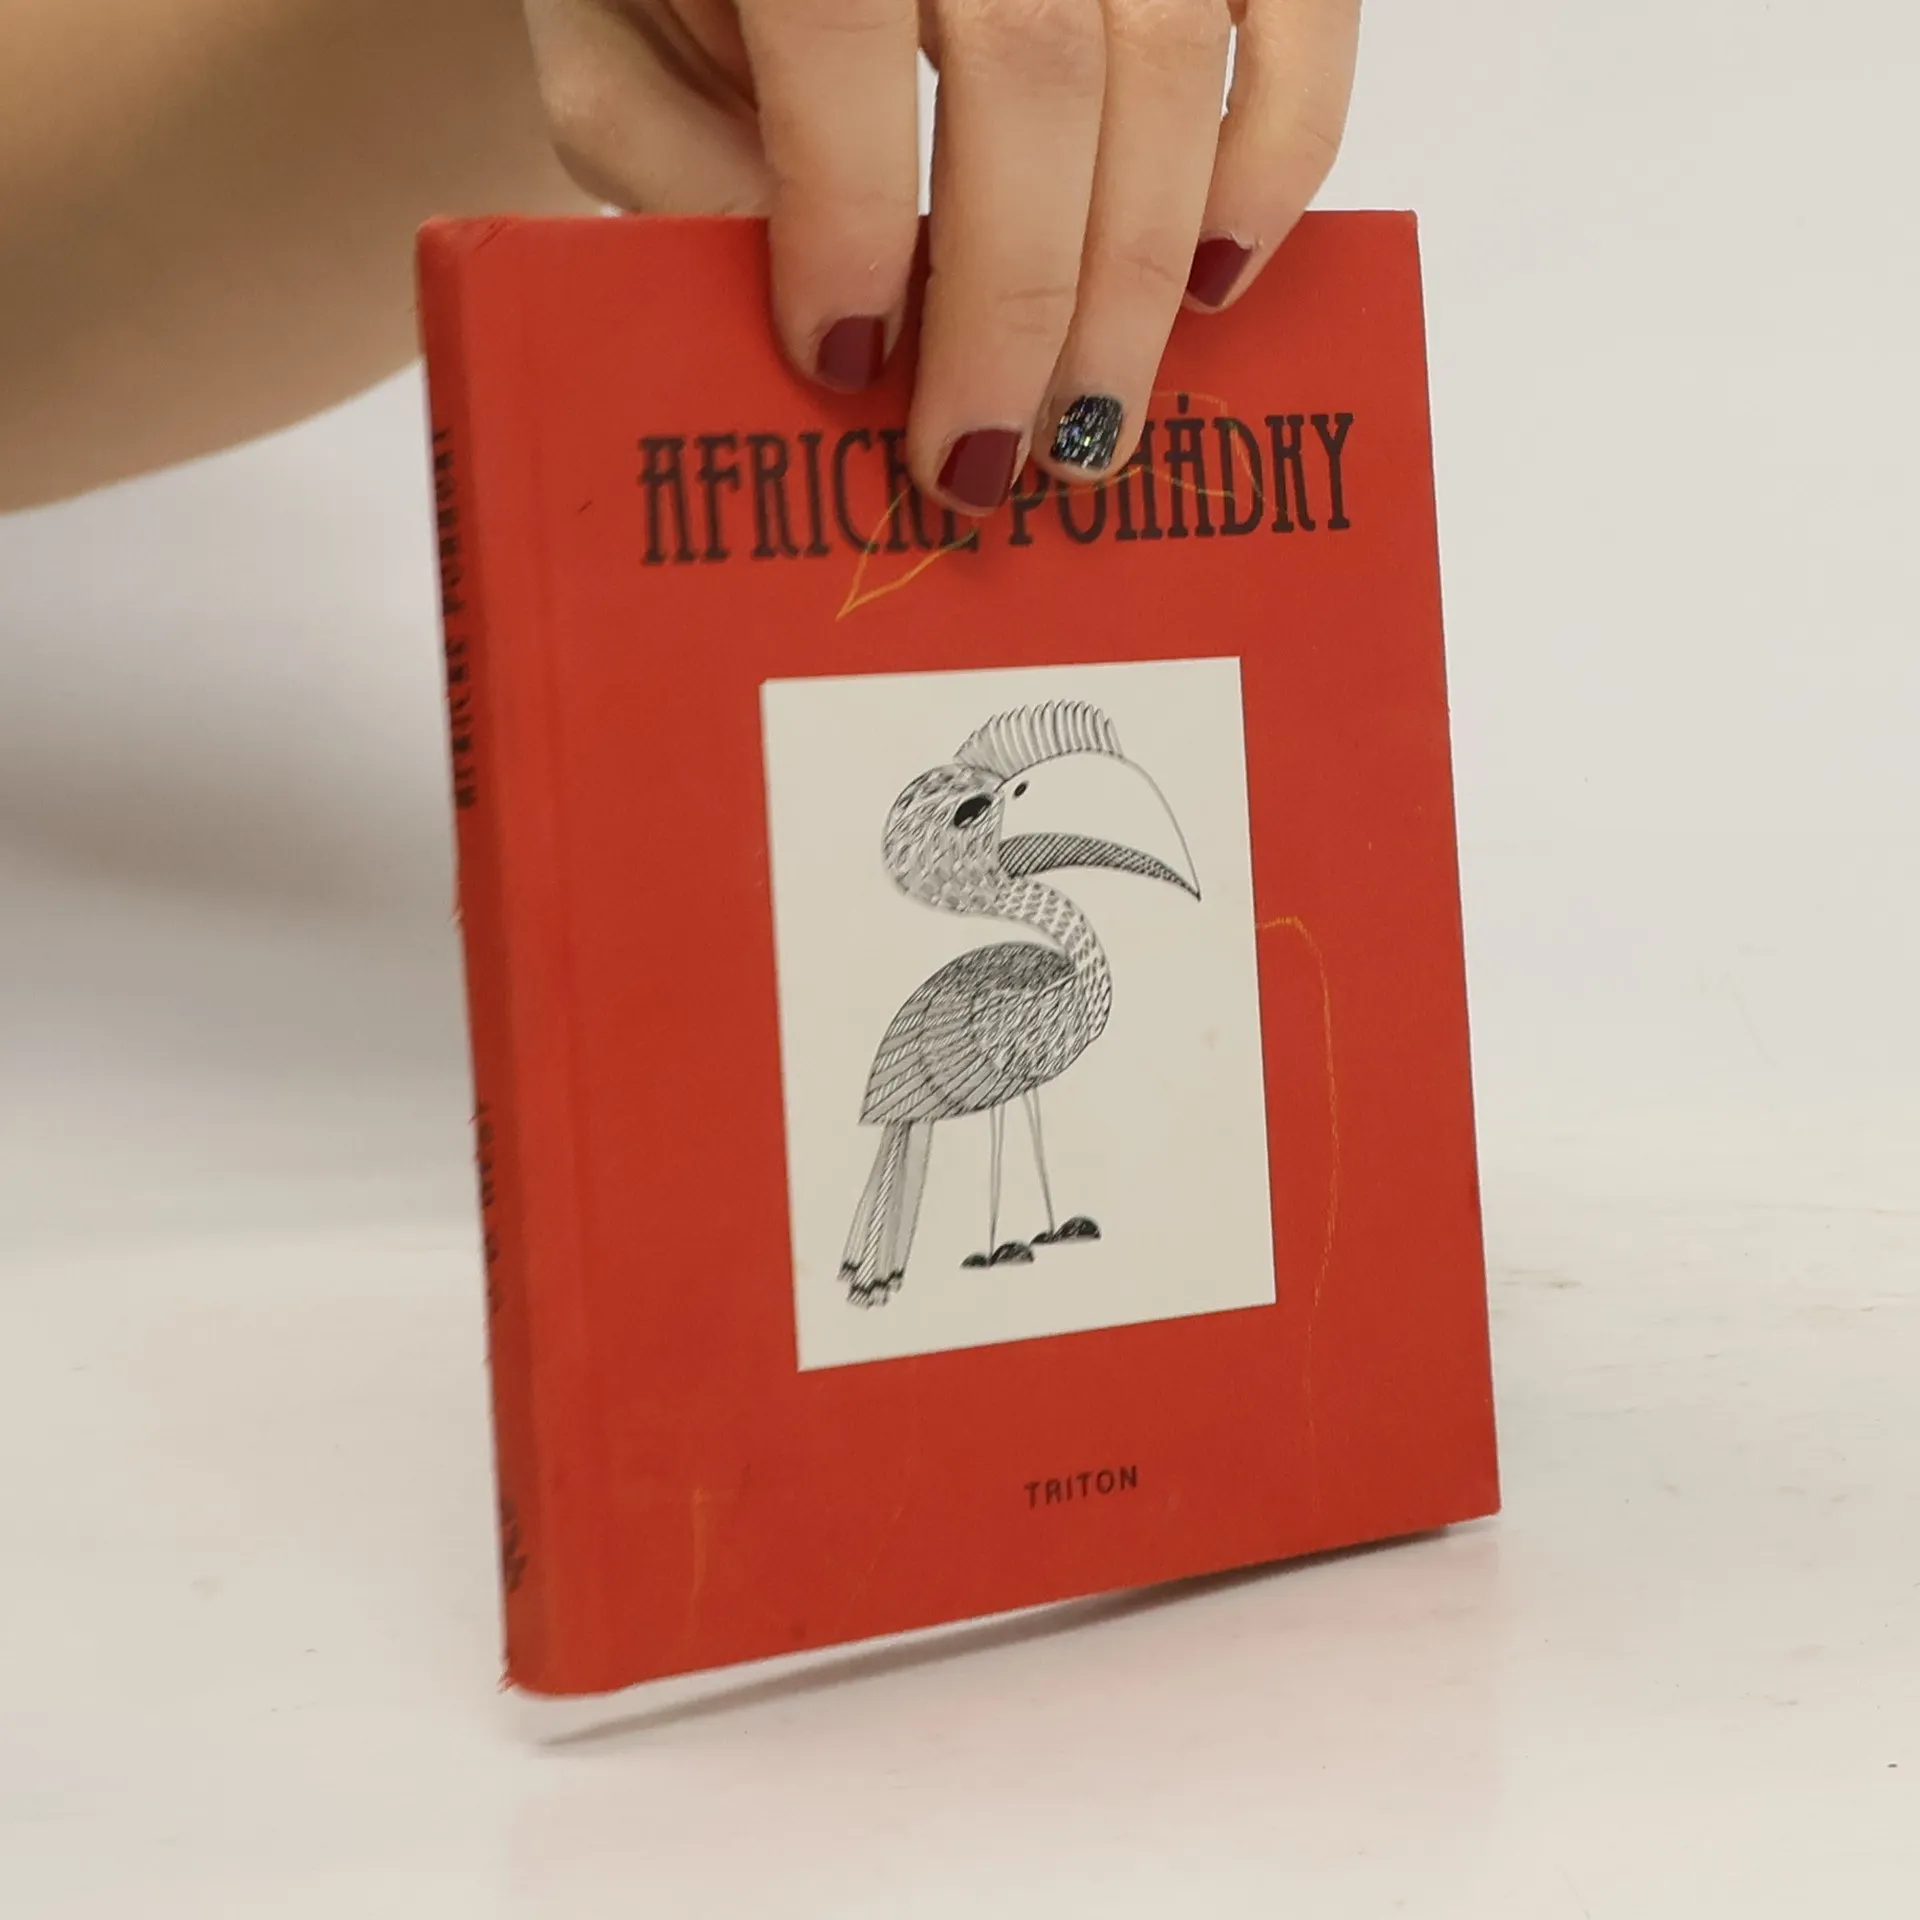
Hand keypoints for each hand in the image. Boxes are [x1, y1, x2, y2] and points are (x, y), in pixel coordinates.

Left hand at [522, 0, 1359, 513]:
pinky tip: (1213, 283)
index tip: (843, 363)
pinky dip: (1275, 158)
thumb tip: (830, 346)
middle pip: (1035, 68)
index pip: (839, 19)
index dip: (850, 211)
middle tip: (981, 460)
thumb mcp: (614, 50)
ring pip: (1166, 66)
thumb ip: (677, 168)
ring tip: (1084, 426)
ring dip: (1135, 281)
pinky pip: (1292, 17)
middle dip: (1014, 302)